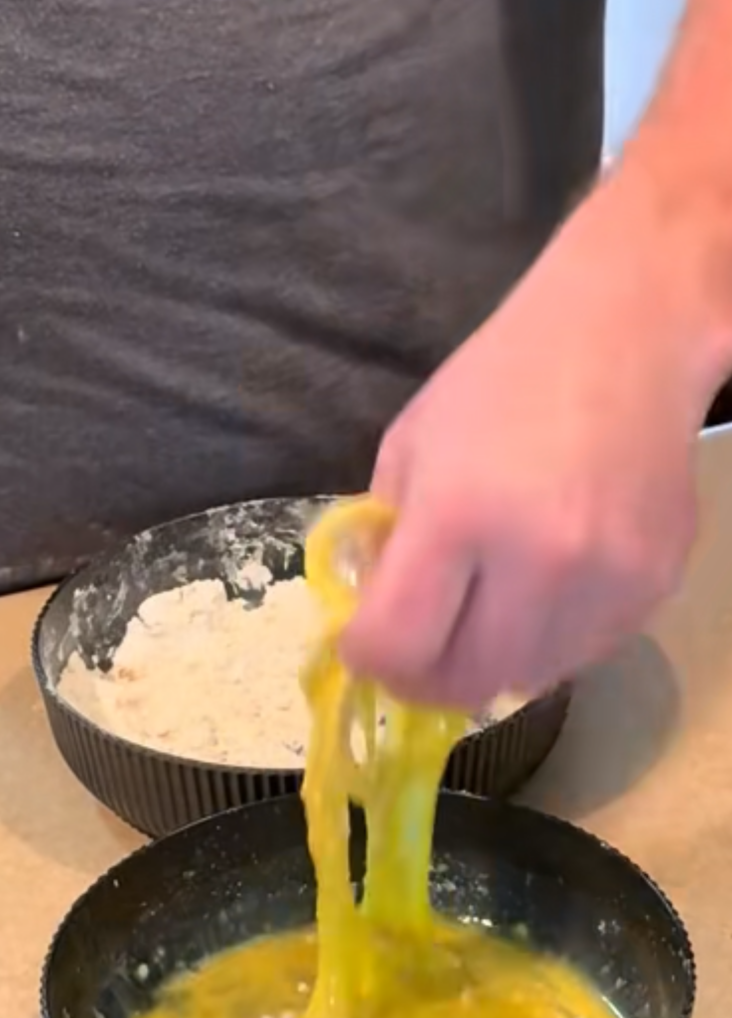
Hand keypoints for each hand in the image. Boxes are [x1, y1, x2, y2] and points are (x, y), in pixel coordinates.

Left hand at [342, 176, 711, 710]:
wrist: (626, 335)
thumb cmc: (502, 380)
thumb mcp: (410, 445)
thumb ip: (384, 539)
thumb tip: (372, 622)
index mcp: (459, 513)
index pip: (398, 645)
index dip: (367, 657)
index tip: (364, 644)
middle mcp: (539, 560)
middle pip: (465, 682)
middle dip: (425, 676)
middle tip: (416, 648)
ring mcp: (605, 581)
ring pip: (527, 680)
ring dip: (489, 662)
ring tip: (481, 611)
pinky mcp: (653, 588)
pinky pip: (584, 654)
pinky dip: (549, 641)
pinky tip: (541, 587)